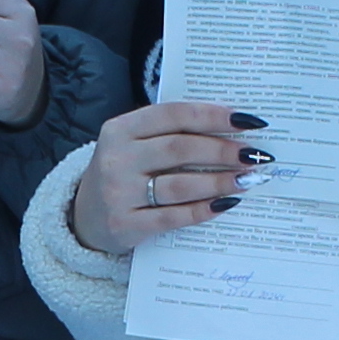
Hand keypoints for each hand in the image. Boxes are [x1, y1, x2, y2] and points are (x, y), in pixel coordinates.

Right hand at [71, 100, 255, 252]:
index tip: (247, 121)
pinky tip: (225, 204)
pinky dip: (203, 210)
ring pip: (179, 185)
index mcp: (120, 129)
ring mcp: (117, 193)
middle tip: (253, 155)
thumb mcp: (134, 145)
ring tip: (246, 179)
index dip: (213, 116)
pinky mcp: (125, 225)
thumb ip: (170, 133)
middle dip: (223, 151)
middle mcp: (116, 158)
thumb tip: (231, 129)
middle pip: (180, 149)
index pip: (174, 115)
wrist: (85, 217)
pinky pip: (173, 217)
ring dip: (219, 181)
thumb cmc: (123, 173)